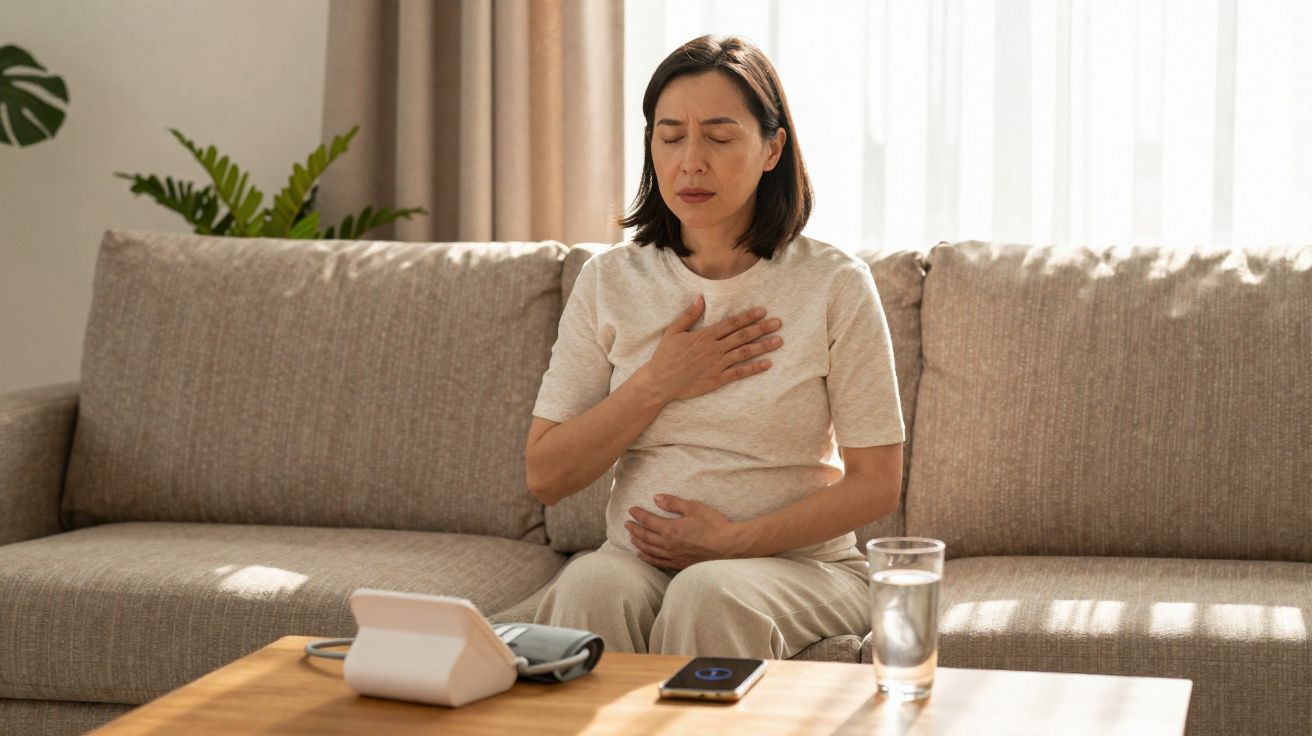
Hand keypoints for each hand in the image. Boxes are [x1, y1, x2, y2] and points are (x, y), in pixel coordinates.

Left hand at [625, 495, 746, 569]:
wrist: (727, 546)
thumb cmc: (713, 525)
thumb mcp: (693, 508)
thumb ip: (673, 503)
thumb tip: (656, 498)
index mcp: (670, 530)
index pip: (648, 521)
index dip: (638, 515)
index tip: (631, 510)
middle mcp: (668, 545)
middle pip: (645, 537)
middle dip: (634, 529)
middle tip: (627, 524)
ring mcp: (673, 556)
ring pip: (650, 550)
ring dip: (638, 543)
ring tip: (631, 538)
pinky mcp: (679, 564)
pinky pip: (659, 562)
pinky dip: (648, 558)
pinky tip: (643, 556)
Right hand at [638, 296, 783, 403]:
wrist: (660, 382)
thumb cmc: (665, 356)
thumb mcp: (673, 331)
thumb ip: (689, 315)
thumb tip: (700, 298)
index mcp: (705, 336)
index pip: (732, 323)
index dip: (748, 316)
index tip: (763, 311)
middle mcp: (714, 349)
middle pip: (743, 336)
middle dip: (762, 328)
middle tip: (778, 323)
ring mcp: (717, 365)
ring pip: (744, 353)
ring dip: (763, 346)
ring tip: (778, 341)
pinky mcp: (717, 379)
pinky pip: (739, 373)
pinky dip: (754, 368)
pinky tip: (767, 364)